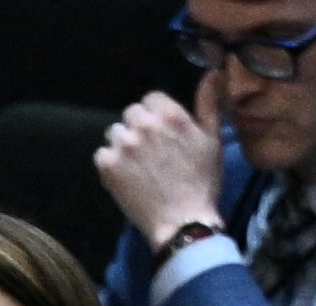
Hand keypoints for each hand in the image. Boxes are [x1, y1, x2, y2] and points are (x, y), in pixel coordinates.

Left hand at [88, 89, 223, 243]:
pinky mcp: (108, 165)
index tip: (163, 136)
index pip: (151, 99)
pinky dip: (111, 164)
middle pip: (132, 113)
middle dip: (139, 129)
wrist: (183, 223)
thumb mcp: (213, 140)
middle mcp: (144, 124)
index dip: (157, 117)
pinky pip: (102, 154)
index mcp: (169, 114)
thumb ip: (208, 103)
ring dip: (124, 146)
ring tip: (139, 168)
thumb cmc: (202, 183)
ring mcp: (124, 144)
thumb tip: (212, 73)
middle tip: (152, 154)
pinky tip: (127, 178)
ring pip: (115, 133)